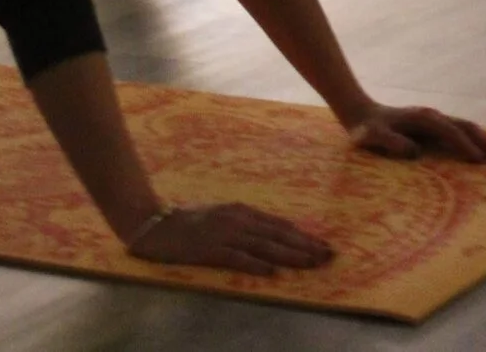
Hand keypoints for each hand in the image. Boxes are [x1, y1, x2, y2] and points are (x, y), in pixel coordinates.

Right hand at [125, 202, 333, 275]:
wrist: (156, 225)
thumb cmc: (190, 222)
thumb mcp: (223, 217)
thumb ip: (247, 225)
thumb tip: (274, 237)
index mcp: (242, 212)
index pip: (280, 225)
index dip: (303, 236)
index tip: (324, 245)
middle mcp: (238, 220)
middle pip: (278, 235)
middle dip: (306, 246)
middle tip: (329, 256)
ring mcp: (224, 234)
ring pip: (265, 246)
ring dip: (290, 255)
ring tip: (311, 263)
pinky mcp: (210, 250)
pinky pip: (237, 258)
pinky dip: (256, 265)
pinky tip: (272, 272)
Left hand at [346, 103, 485, 163]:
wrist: (363, 114)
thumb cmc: (367, 129)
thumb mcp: (372, 137)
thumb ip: (391, 143)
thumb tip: (415, 153)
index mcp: (423, 118)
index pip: (450, 131)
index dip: (465, 145)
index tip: (480, 160)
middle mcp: (434, 116)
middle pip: (466, 126)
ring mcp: (436, 120)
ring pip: (468, 127)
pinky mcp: (436, 126)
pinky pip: (462, 131)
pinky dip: (477, 139)